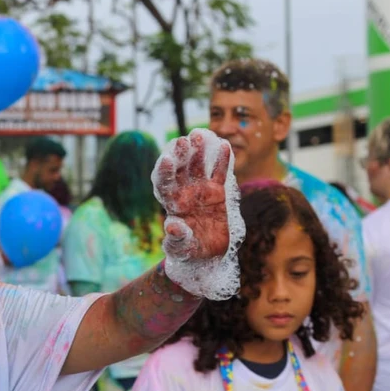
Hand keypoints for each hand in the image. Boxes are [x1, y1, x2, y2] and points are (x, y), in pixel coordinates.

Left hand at [152, 131, 233, 261]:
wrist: (207, 256)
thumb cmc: (189, 253)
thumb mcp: (181, 248)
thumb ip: (177, 237)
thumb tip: (171, 225)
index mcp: (172, 204)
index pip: (165, 184)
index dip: (165, 172)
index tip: (166, 159)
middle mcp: (184, 193)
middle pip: (180, 170)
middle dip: (180, 155)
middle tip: (182, 140)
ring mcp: (201, 190)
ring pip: (199, 166)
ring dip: (198, 151)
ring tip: (199, 135)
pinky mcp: (218, 192)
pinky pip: (220, 173)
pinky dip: (222, 160)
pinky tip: (224, 145)